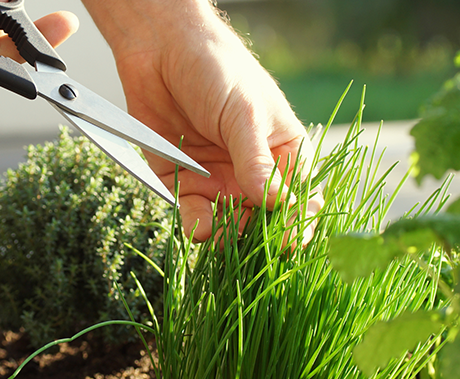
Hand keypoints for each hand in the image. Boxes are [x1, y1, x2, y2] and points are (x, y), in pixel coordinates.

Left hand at [84, 0, 322, 242]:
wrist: (159, 50)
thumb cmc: (216, 70)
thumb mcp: (243, 114)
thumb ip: (256, 162)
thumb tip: (277, 204)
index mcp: (281, 153)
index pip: (299, 197)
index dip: (298, 221)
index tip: (292, 239)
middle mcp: (252, 174)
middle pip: (264, 220)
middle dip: (261, 236)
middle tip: (255, 246)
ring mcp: (219, 181)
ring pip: (230, 225)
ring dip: (229, 236)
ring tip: (224, 235)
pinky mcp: (184, 184)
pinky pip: (194, 215)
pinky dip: (198, 226)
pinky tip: (201, 228)